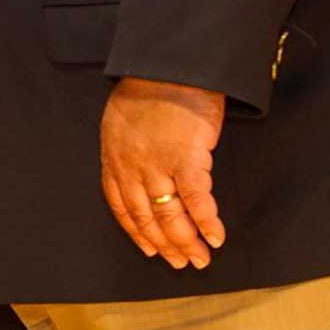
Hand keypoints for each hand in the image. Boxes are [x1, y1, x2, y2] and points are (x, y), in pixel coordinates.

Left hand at [100, 76, 226, 268]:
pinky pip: (196, 201)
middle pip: (146, 217)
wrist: (169, 66)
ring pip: (170, 215)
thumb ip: (125, 147)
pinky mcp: (187, 159)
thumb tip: (135, 167)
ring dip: (186, 242)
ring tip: (200, 259)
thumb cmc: (148, 86)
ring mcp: (158, 165)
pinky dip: (207, 223)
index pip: (121, 205)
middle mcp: (131, 167)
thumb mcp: (120, 119)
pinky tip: (216, 238)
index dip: (136, 231)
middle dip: (164, 244)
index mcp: (113, 157)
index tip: (149, 248)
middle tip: (179, 263)